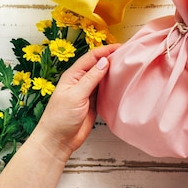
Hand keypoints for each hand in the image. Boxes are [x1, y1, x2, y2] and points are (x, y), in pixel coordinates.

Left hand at [31, 43, 119, 162]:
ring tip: (129, 66)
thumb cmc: (61, 118)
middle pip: (98, 65)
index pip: (91, 57)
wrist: (59, 140)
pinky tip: (123, 83)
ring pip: (103, 77)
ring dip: (114, 72)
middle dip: (112, 59)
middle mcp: (81, 81)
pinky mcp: (94, 102)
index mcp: (73, 76)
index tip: (121, 47)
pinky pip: (106, 89)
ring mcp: (88, 91)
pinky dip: (114, 85)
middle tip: (128, 55)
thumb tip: (104, 61)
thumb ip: (91, 78)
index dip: (105, 51)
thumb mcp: (76, 95)